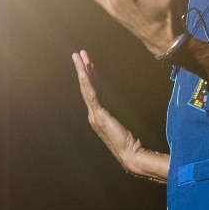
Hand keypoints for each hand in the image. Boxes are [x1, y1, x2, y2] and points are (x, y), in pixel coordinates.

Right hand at [72, 50, 168, 182]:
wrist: (131, 155)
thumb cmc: (130, 142)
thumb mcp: (122, 122)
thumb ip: (118, 112)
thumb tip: (117, 100)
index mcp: (98, 115)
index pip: (92, 91)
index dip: (90, 75)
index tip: (87, 62)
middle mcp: (93, 114)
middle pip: (86, 87)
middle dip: (82, 69)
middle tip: (78, 54)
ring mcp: (94, 115)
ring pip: (86, 88)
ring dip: (81, 71)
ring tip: (77, 56)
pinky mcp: (99, 116)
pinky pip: (91, 94)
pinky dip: (86, 81)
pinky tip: (84, 70)